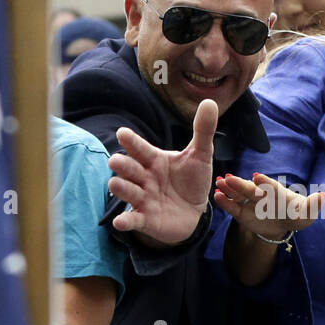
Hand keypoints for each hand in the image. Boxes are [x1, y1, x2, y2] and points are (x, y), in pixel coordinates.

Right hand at [107, 98, 217, 246]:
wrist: (194, 212)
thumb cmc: (192, 181)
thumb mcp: (200, 155)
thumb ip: (203, 130)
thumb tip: (209, 102)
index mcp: (155, 160)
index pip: (141, 149)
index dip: (132, 142)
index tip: (122, 133)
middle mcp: (145, 178)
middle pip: (130, 170)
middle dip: (122, 165)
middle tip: (115, 160)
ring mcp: (144, 199)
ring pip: (128, 191)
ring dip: (121, 188)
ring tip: (114, 184)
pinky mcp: (146, 219)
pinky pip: (133, 220)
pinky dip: (125, 221)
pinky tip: (118, 222)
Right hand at [213, 171, 323, 239]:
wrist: (281, 225)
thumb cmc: (295, 216)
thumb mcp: (306, 214)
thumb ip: (312, 205)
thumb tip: (322, 196)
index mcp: (276, 192)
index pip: (270, 186)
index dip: (264, 182)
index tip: (256, 177)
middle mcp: (261, 194)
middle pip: (250, 188)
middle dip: (240, 184)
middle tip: (229, 178)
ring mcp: (249, 202)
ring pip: (238, 194)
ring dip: (228, 189)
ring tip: (218, 183)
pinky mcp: (241, 212)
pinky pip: (232, 207)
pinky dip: (225, 202)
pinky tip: (217, 196)